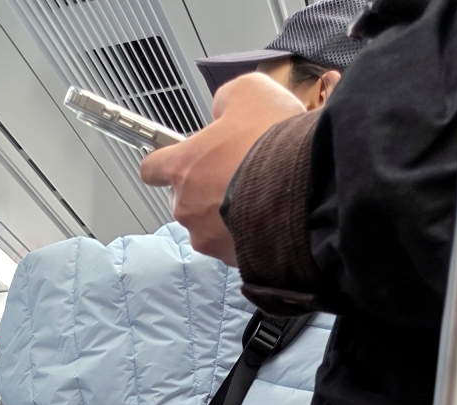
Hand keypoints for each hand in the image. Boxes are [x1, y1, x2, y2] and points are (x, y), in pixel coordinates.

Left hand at [139, 73, 305, 261]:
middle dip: (205, 188)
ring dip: (225, 212)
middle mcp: (186, 207)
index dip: (166, 162)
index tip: (181, 159)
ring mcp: (206, 237)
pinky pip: (232, 244)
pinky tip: (267, 215)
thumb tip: (221, 110)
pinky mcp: (230, 259)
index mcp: (182, 167)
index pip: (152, 169)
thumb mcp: (250, 93)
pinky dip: (245, 232)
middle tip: (236, 173)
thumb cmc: (272, 141)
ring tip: (257, 196)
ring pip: (208, 225)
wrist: (305, 190)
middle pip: (184, 199)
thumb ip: (226, 100)